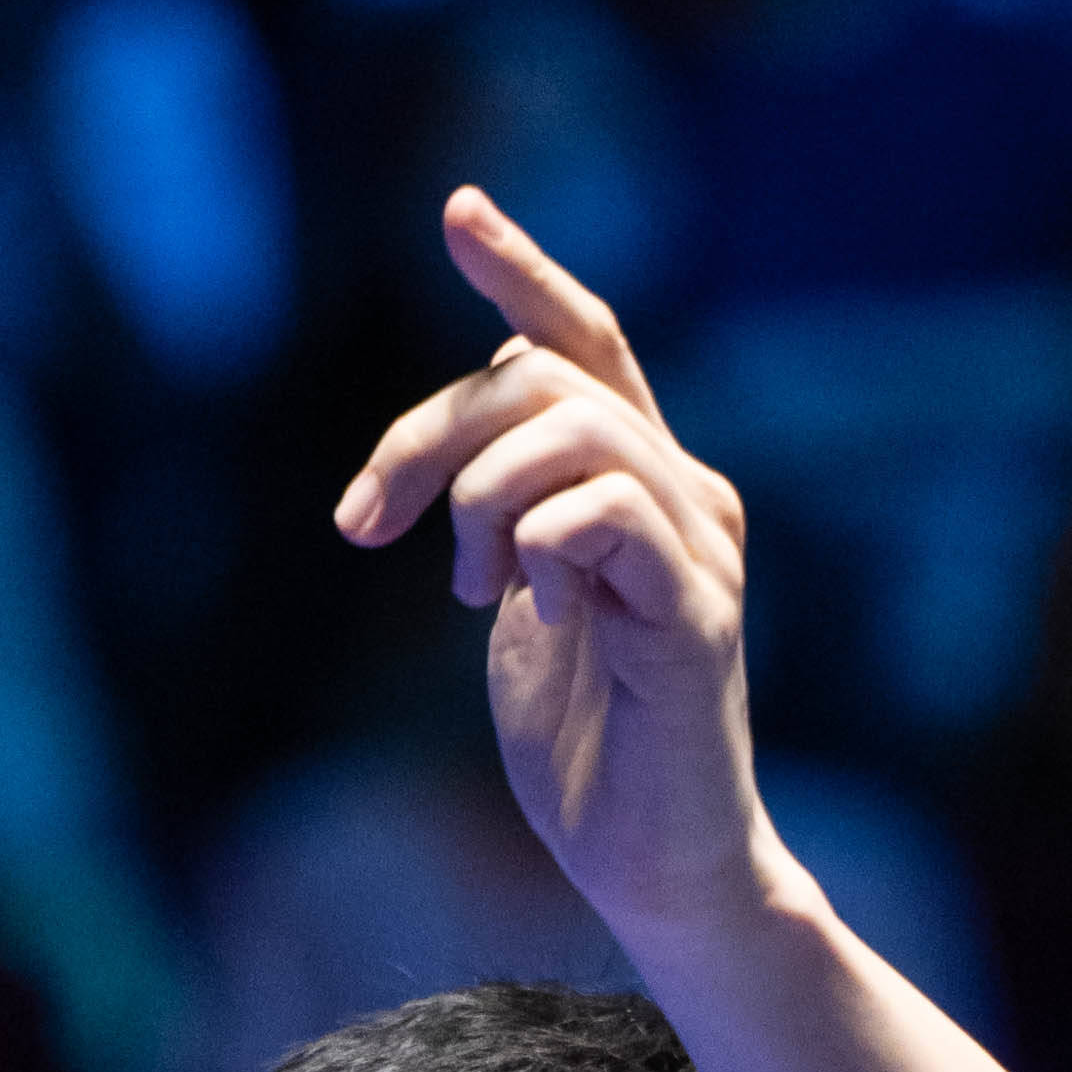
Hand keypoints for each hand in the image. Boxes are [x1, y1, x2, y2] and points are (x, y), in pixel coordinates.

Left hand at [335, 187, 767, 943]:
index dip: (524, 271)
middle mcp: (685, 491)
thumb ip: (502, 511)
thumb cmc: (583, 737)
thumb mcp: (515, 596)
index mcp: (638, 479)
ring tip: (469, 590)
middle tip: (368, 526)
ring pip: (573, 428)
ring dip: (479, 499)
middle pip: (543, 377)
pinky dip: (536, 550)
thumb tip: (454, 446)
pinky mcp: (702, 610)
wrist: (652, 861)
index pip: (588, 340)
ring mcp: (700, 546)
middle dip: (428, 433)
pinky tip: (536, 617)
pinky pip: (603, 512)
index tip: (458, 210)